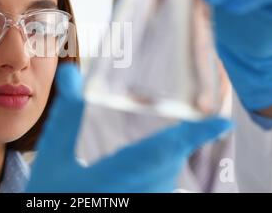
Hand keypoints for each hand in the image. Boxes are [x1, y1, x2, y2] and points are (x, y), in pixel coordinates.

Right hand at [25, 63, 231, 191]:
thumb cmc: (49, 193)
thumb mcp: (54, 154)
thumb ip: (66, 114)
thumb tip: (71, 72)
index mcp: (114, 177)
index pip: (161, 152)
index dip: (194, 135)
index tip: (222, 122)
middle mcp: (133, 194)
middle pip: (170, 163)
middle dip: (181, 139)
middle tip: (193, 117)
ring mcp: (138, 205)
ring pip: (168, 179)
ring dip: (171, 156)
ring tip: (174, 137)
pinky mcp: (139, 208)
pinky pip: (160, 190)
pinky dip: (162, 172)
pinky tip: (150, 165)